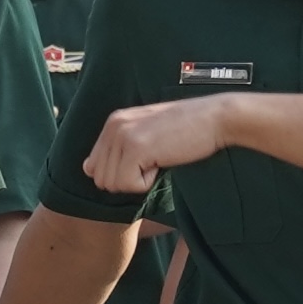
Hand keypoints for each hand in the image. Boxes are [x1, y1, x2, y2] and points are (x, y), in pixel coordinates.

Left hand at [78, 97, 228, 193]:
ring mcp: (123, 136)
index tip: (144, 161)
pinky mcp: (136, 148)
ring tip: (159, 159)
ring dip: (138, 181)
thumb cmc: (187, 129)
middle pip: (101, 179)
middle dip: (127, 180)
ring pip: (113, 184)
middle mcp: (113, 126)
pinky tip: (163, 161)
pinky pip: (129, 185)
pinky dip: (148, 183)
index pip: (94, 166)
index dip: (119, 174)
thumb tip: (88, 170)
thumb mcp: (145, 133)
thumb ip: (117, 149)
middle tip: (153, 161)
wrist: (215, 118)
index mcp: (113, 123)